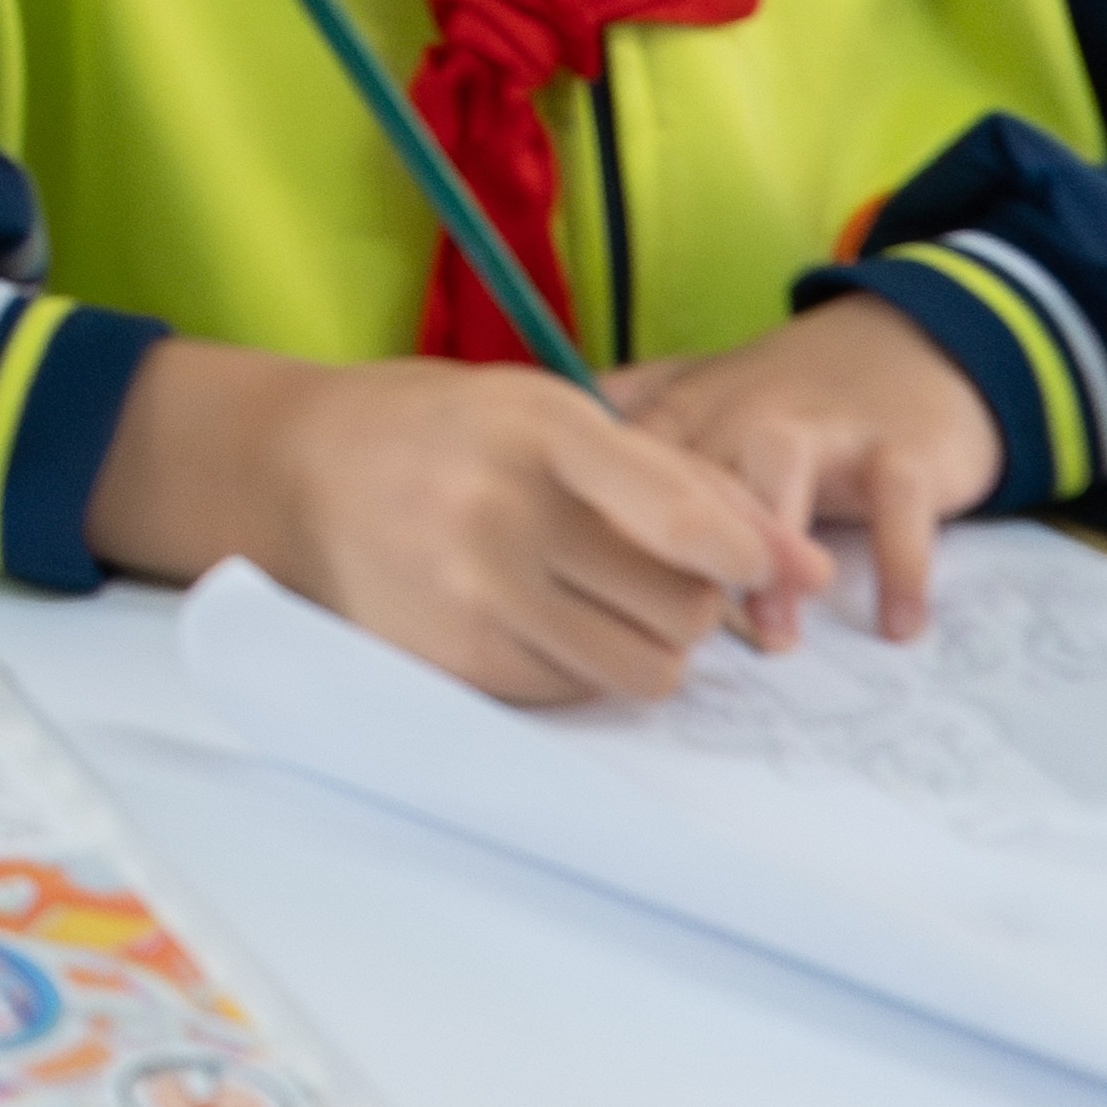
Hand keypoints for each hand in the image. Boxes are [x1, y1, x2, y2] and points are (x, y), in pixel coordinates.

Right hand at [100, 341, 806, 706]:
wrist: (298, 471)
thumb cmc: (450, 431)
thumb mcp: (555, 414)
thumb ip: (685, 482)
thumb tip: (809, 570)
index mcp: (531, 430)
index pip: (676, 514)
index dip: (742, 553)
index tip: (765, 566)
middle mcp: (497, 516)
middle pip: (683, 607)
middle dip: (692, 597)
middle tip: (645, 567)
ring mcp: (469, 597)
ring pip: (646, 669)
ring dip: (649, 643)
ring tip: (599, 597)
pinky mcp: (453, 661)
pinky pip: (580, 692)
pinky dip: (582, 663)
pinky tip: (535, 615)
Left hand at [615, 294, 997, 645]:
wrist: (905, 346)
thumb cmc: (782, 396)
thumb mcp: (693, 396)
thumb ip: (618, 428)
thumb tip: (524, 463)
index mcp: (685, 408)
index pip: (627, 465)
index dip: (602, 525)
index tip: (583, 593)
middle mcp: (743, 409)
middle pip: (695, 470)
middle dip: (675, 542)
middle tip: (671, 631)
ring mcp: (823, 425)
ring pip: (783, 469)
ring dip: (771, 547)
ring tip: (773, 636)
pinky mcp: (901, 447)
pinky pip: (899, 504)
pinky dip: (902, 565)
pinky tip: (898, 630)